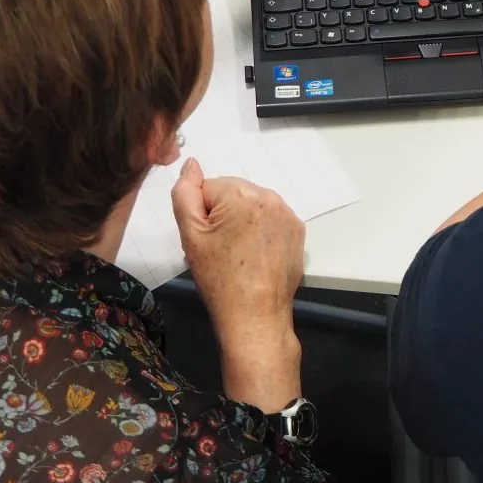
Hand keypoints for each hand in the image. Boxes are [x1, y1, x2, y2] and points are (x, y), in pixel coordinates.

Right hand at [172, 159, 304, 411]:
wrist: (255, 317)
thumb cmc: (220, 279)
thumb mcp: (191, 236)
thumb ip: (185, 194)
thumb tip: (191, 164)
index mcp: (243, 194)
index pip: (208, 188)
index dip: (201, 214)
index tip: (206, 240)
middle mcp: (270, 197)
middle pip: (232, 194)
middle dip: (222, 216)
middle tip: (218, 250)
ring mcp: (288, 214)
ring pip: (251, 206)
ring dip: (241, 223)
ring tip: (236, 255)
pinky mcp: (298, 232)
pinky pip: (270, 220)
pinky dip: (260, 232)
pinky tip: (253, 257)